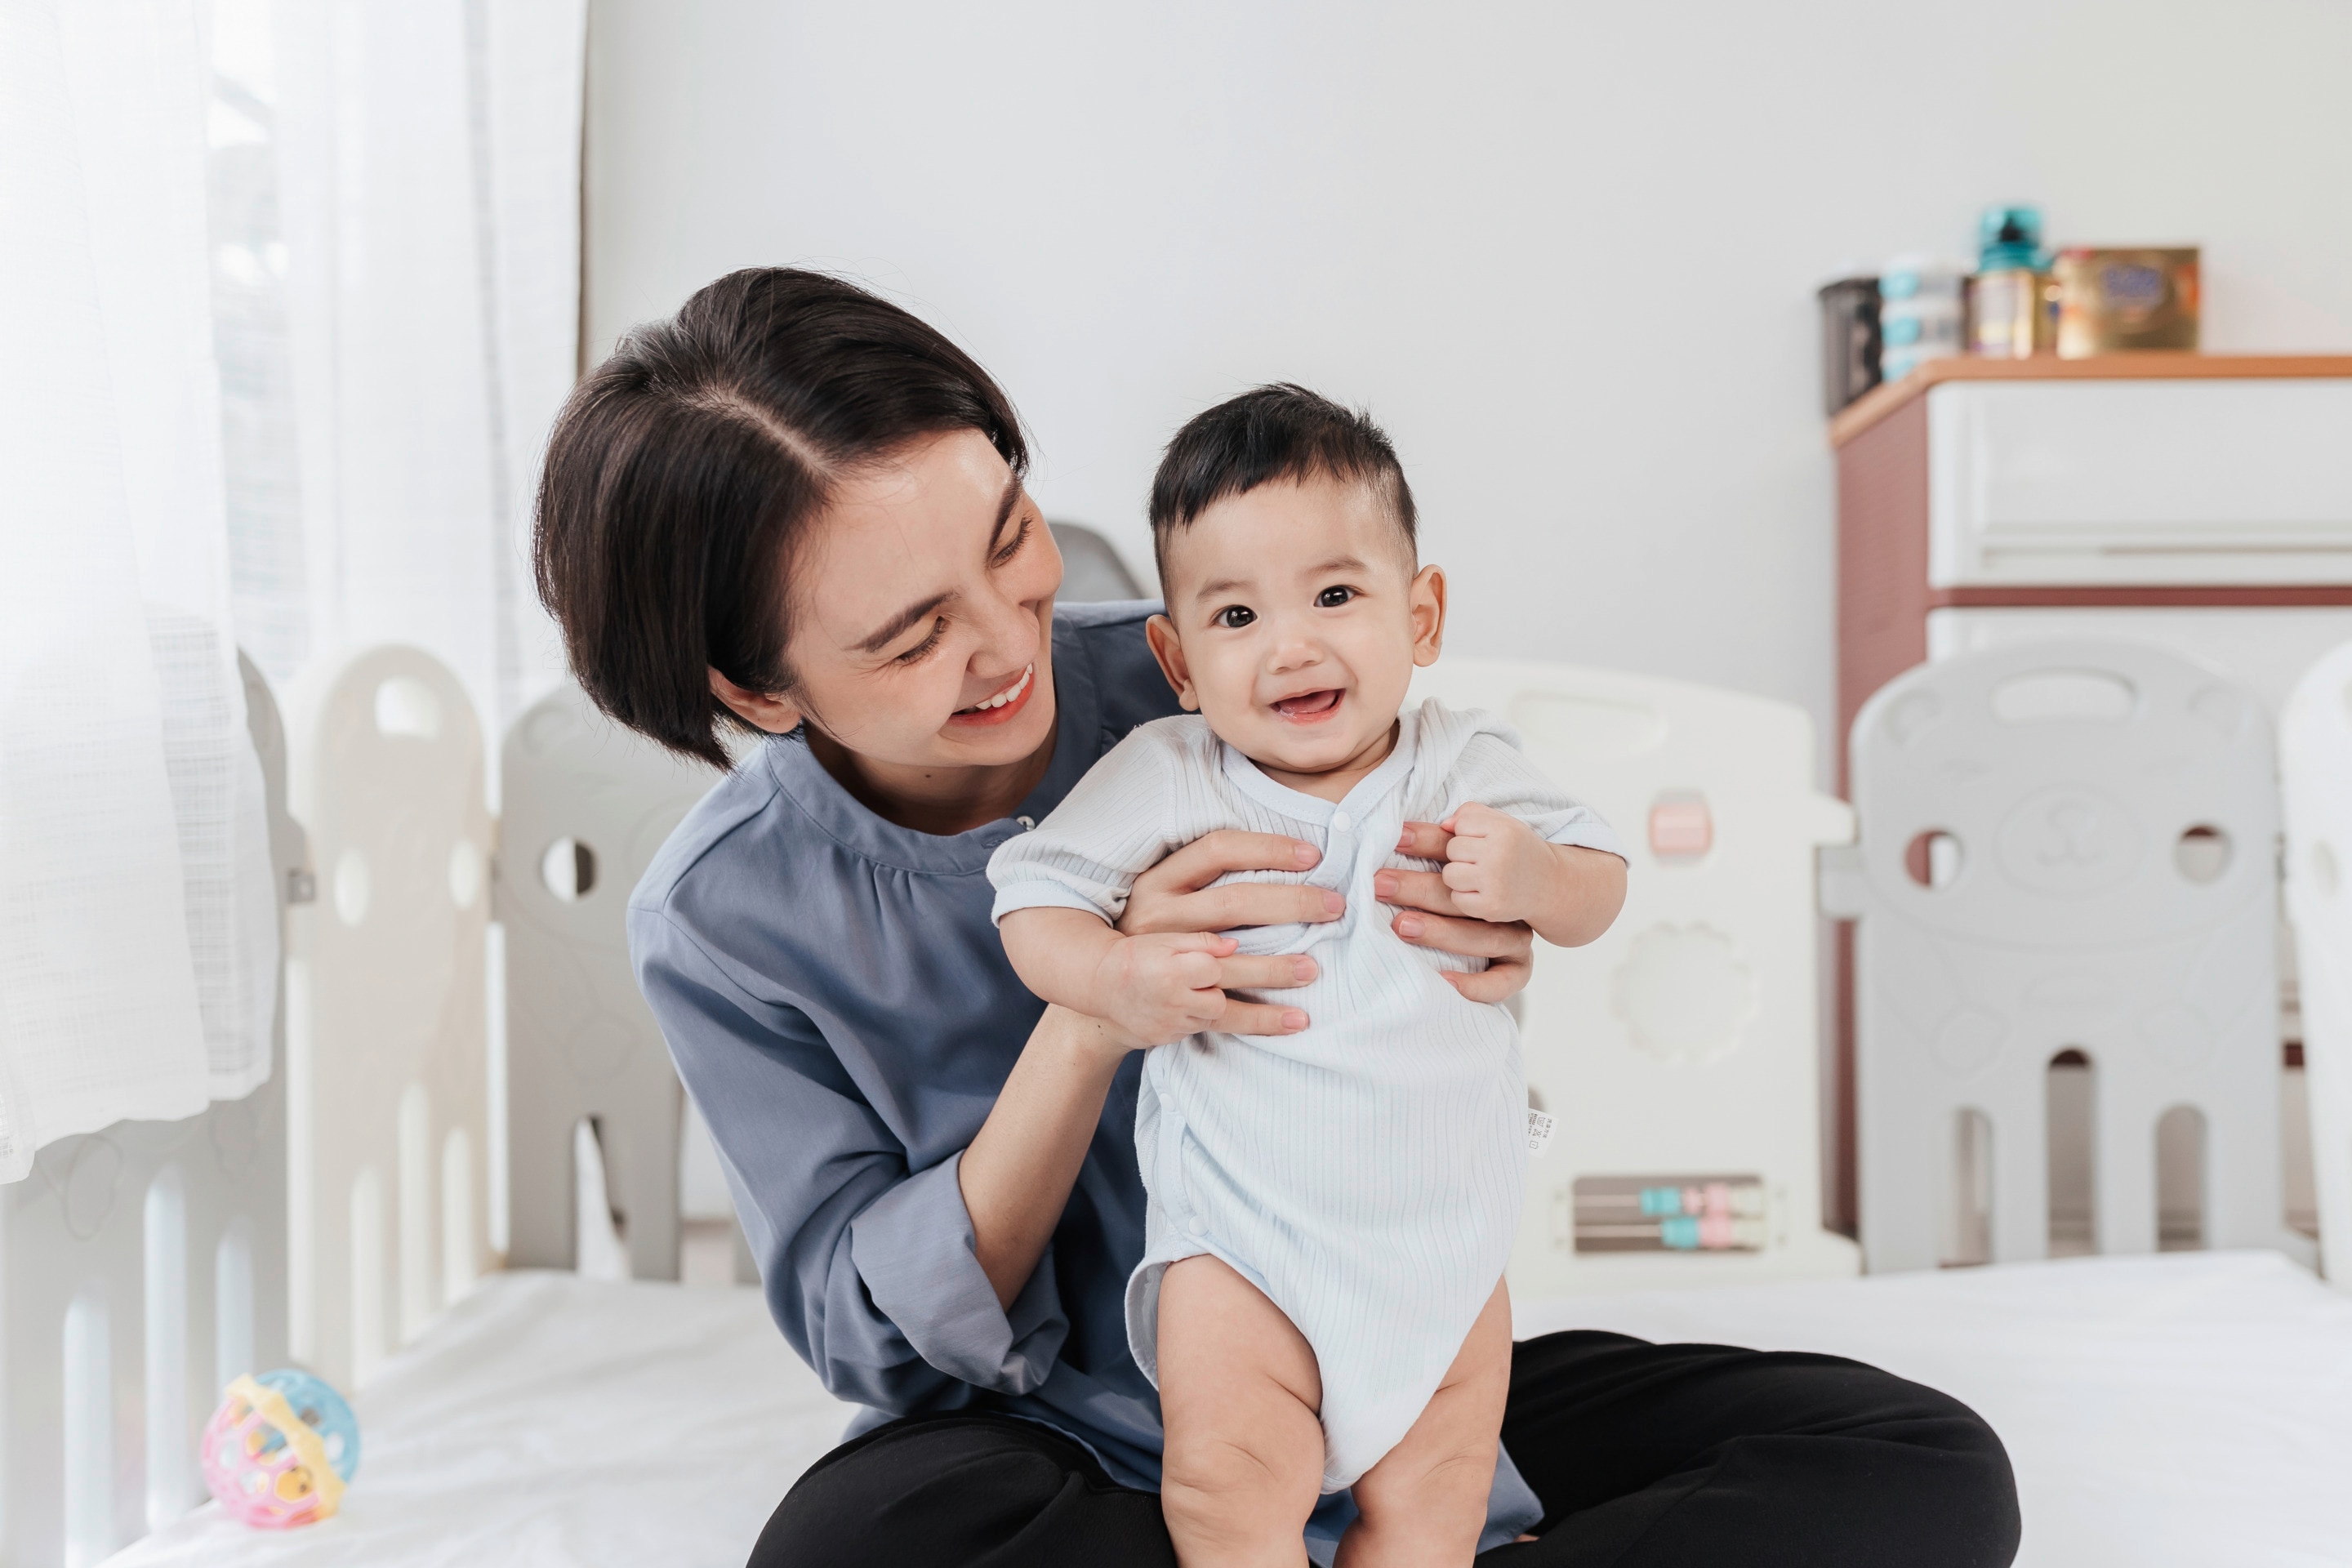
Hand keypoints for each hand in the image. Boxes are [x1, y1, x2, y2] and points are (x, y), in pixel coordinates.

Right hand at [1117, 830, 1336, 1034]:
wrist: (1097, 989)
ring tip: (1315, 966)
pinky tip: (1298, 1019)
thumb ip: (1204, 879)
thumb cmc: (1144, 933)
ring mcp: (1166, 965)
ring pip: (1232, 961)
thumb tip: (1278, 861)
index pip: (1218, 849)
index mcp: (1158, 881)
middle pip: (1234, 902)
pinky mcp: (1175, 1007)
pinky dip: (1265, 1018)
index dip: (1267, 848)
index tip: (1311, 855)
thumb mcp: (1160, 894)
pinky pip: (1228, 1012)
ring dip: (1279, 965)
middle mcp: (1160, 917)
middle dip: (1290, 902)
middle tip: (1333, 906)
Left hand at [1378, 820, 1536, 1003]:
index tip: (1393, 839)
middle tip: (1380, 885)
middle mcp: (1505, 902)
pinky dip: (1475, 984)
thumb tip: (1400, 831)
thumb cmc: (1486, 879)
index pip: (1456, 853)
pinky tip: (1443, 980)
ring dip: (1441, 932)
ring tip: (1403, 927)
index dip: (1424, 843)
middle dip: (1418, 888)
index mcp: (1494, 868)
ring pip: (1483, 937)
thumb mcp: (1463, 855)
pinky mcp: (1518, 967)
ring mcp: (1515, 936)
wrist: (1550, 896)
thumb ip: (1436, 844)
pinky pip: (1501, 980)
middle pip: (1462, 897)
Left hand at [1434, 802, 1552, 923]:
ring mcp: (1495, 882)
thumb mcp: (1503, 823)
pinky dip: (1466, 898)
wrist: (1549, 886)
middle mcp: (1500, 854)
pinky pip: (1456, 899)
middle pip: (1452, 849)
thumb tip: (1444, 825)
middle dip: (1463, 856)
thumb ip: (1471, 813)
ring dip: (1460, 878)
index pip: (1460, 824)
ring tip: (1482, 877)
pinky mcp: (1491, 906)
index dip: (1469, 834)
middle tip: (1485, 862)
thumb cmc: (1519, 850)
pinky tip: (1485, 893)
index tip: (1487, 843)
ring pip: (1449, 875)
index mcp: (1504, 830)